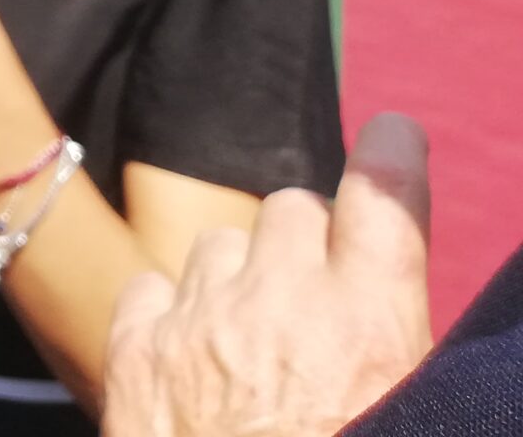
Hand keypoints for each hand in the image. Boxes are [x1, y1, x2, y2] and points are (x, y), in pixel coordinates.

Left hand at [102, 114, 432, 435]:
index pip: (384, 205)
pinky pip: (154, 287)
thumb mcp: (405, 403)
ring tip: (256, 338)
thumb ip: (395, 351)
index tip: (393, 139)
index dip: (391, 163)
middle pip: (294, 211)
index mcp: (369, 327)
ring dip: (242, 274)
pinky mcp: (136, 352)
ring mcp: (201, 323)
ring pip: (221, 242)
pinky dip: (172, 309)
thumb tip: (383, 320)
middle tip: (318, 295)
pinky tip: (191, 352)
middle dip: (309, 240)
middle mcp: (283, 306)